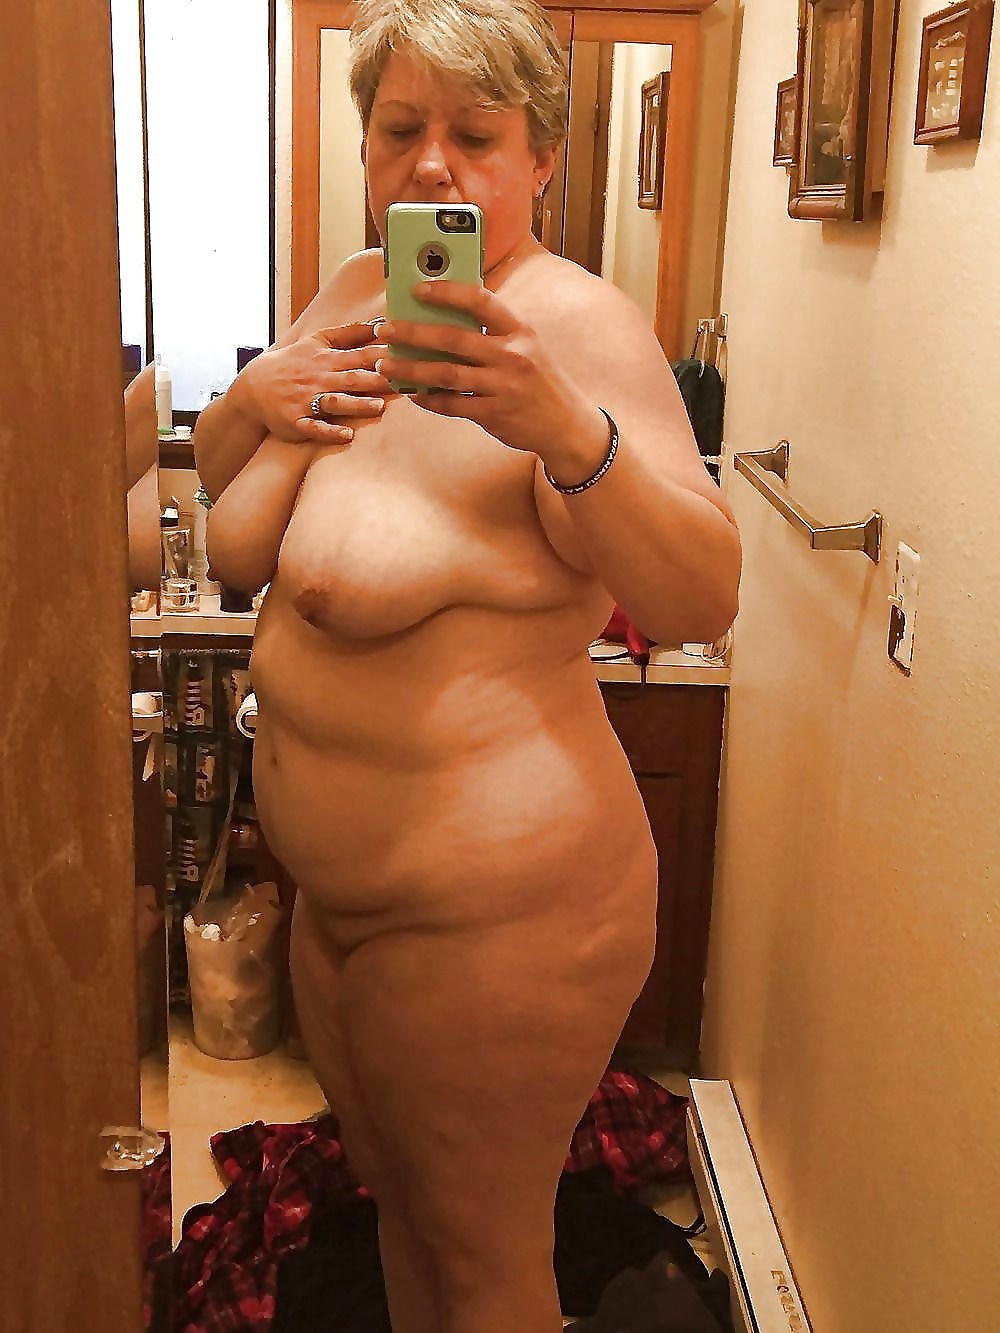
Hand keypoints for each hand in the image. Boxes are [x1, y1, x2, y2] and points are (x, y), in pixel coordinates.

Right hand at [232, 321, 393, 444]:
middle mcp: (320, 379)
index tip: (406, 354)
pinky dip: (330, 431)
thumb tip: (381, 323)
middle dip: (377, 380)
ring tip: (378, 406)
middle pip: (353, 378)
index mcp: (328, 359)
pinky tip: (346, 435)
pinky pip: (314, 427)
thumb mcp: (317, 341)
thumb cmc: (294, 363)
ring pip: (336, 402)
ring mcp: (307, 401)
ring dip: (357, 404)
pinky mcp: (297, 421)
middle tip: (402, 381)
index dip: (383, 354)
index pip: (360, 355)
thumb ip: (349, 333)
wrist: (254, 386)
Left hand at [378, 284, 606, 466]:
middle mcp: (512, 356)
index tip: (418, 289)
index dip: (447, 292)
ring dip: (411, 368)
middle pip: (453, 338)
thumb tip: (443, 320)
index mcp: (520, 331)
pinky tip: (414, 393)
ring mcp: (503, 387)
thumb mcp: (526, 348)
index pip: (480, 301)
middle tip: (384, 329)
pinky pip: (453, 405)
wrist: (567, 425)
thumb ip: (493, 335)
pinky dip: (430, 399)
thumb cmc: (539, 381)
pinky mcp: (495, 414)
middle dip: (413, 332)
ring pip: (446, 374)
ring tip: (386, 364)